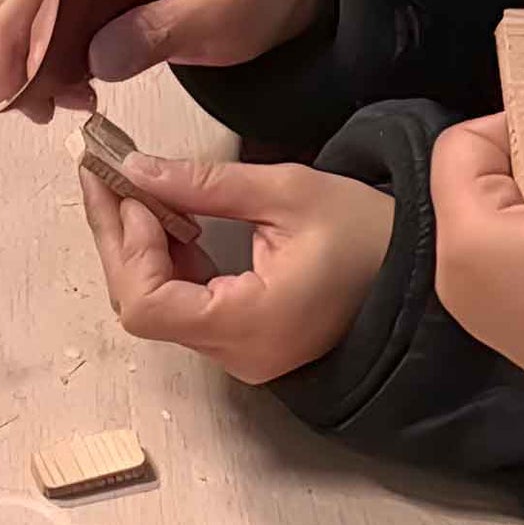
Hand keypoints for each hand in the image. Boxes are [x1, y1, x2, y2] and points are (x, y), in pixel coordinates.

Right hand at [0, 0, 324, 121]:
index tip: (29, 80)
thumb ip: (159, 32)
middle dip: (12, 47)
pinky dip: (50, 64)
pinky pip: (58, 27)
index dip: (42, 31)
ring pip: (36, 10)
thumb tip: (96, 60)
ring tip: (36, 110)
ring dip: (26, 61)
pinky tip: (62, 98)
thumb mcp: (223, 11)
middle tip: (0, 101)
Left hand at [81, 154, 393, 384]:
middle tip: (105, 172)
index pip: (149, 305)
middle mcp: (238, 354)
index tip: (128, 188)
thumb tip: (136, 169)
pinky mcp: (243, 343)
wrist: (419, 273)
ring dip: (139, 247)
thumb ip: (206, 185)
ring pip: (158, 307)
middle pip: (143, 308)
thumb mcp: (288, 192)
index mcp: (250, 324)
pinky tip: (168, 218)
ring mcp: (239, 355)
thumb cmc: (371, 233)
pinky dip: (167, 262)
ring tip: (136, 186)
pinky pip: (185, 308)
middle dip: (118, 237)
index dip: (127, 245)